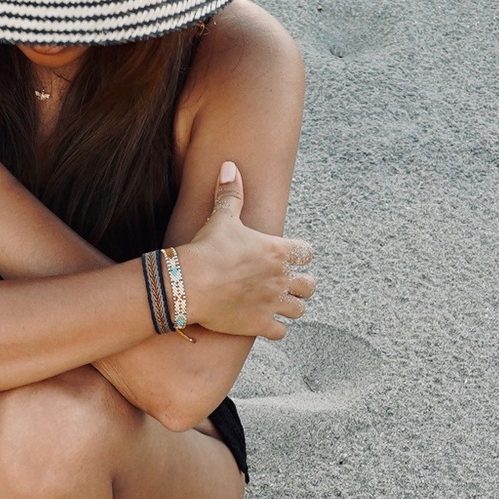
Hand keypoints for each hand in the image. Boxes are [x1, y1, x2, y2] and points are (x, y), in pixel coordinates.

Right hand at [183, 162, 314, 340]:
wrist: (189, 283)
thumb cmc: (207, 248)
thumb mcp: (222, 217)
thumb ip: (230, 193)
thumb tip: (230, 166)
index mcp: (278, 251)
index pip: (307, 253)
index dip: (300, 254)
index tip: (290, 256)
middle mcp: (281, 278)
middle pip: (309, 285)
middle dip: (302, 284)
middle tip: (289, 283)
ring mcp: (272, 303)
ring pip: (299, 310)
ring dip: (291, 306)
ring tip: (280, 303)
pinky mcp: (260, 325)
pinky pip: (281, 332)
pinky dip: (275, 327)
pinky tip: (265, 321)